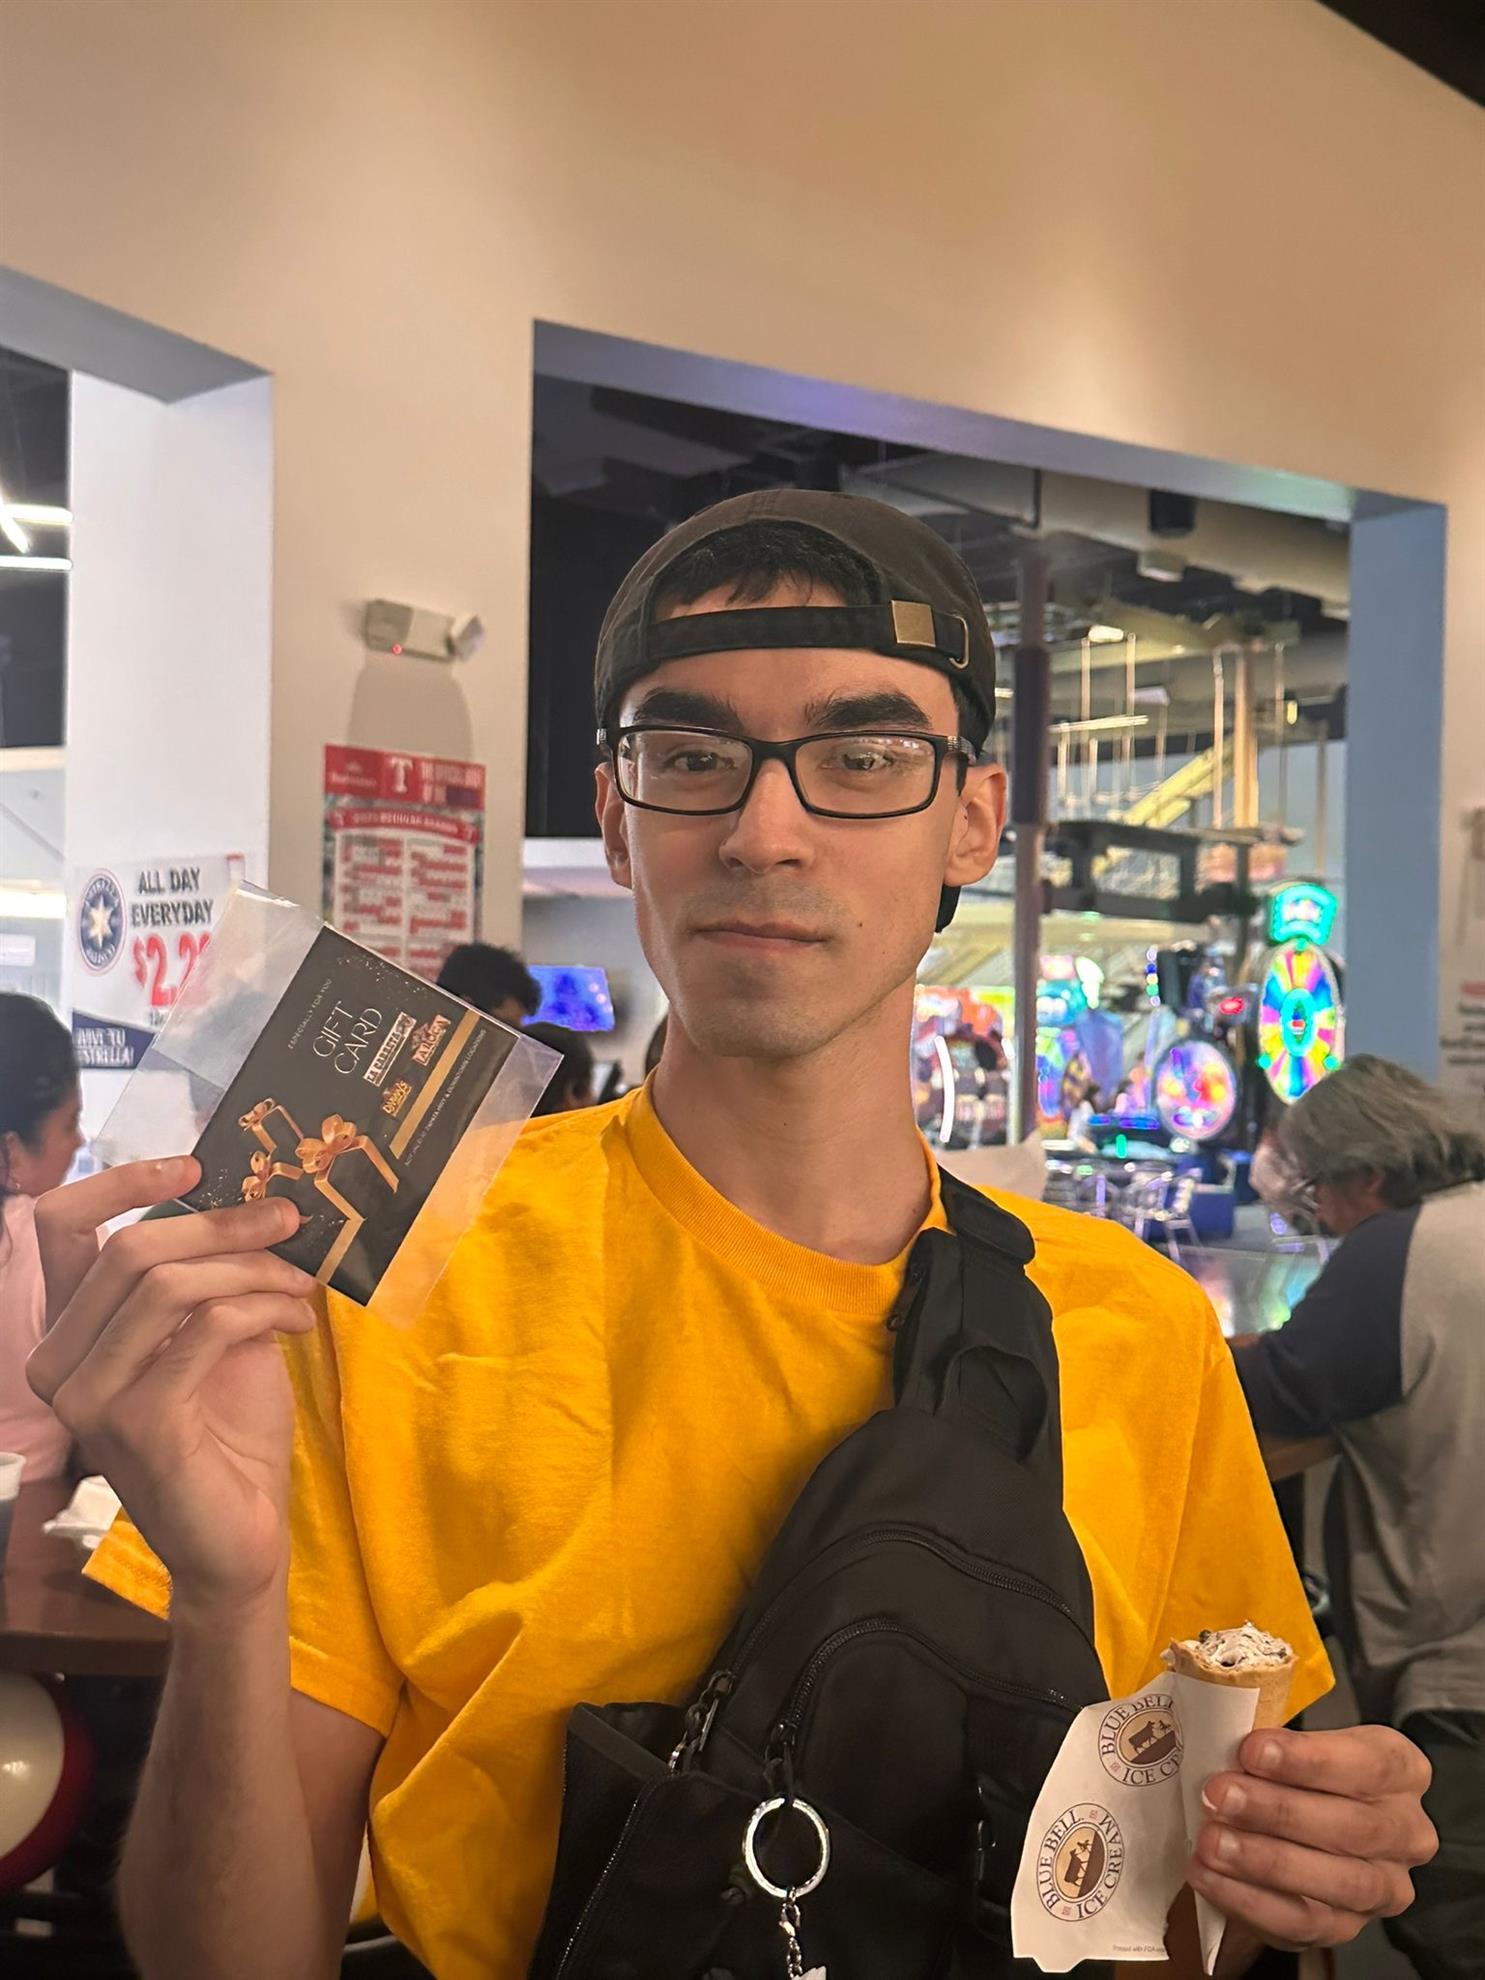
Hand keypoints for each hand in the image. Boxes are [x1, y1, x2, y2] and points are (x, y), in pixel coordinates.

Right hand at [27, 1158, 316, 1617]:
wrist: (241, 1536)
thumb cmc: (228, 1431)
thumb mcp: (214, 1330)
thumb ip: (207, 1273)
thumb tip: (249, 1196)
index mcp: (70, 1331)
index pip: (60, 1226)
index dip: (123, 1181)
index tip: (196, 1166)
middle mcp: (60, 1362)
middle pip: (130, 1248)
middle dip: (222, 1223)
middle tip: (289, 1219)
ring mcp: (91, 1398)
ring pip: (168, 1284)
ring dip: (252, 1269)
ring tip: (302, 1285)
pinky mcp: (140, 1424)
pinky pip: (205, 1330)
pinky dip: (262, 1310)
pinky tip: (298, 1323)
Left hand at [1189, 1723, 1436, 1950]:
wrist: (1290, 1828)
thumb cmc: (1293, 1772)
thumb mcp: (1292, 1743)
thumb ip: (1270, 1745)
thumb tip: (1221, 1738)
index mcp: (1401, 1770)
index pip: (1370, 1763)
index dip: (1309, 1758)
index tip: (1252, 1750)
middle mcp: (1407, 1833)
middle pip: (1354, 1826)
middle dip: (1279, 1810)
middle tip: (1220, 1795)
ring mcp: (1384, 1888)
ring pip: (1338, 1881)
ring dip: (1266, 1860)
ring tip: (1212, 1841)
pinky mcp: (1347, 1927)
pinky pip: (1304, 1923)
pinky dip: (1250, 1900)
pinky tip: (1210, 1876)